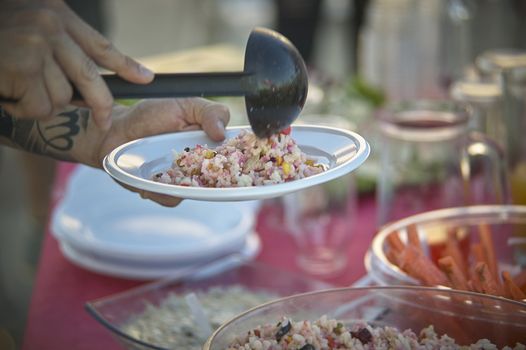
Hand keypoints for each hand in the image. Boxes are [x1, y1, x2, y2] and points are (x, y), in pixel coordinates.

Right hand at [0, 0, 152, 128]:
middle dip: (100, 105)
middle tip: (103, 121)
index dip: (126, 65)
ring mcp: (38, 46)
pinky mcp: (24, 67)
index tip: (146, 79)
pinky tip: (6, 93)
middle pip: (92, 78)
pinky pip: (39, 106)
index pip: (100, 45)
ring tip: (15, 87)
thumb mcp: (29, 24)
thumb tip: (83, 81)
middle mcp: (52, 27)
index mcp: (57, 15)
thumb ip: (58, 45)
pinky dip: (22, 108)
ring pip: (61, 97)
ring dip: (38, 102)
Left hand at [96, 98, 229, 206]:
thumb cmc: (151, 116)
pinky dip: (163, 191)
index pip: (236, 156)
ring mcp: (183, 181)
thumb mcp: (184, 106)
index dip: (244, 160)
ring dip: (186, 183)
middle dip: (219, 178)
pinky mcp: (164, 192)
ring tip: (168, 170)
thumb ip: (209, 112)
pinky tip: (151, 180)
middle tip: (200, 164)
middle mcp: (202, 166)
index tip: (242, 159)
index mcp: (212, 144)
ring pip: (197, 192)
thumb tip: (222, 133)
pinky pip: (172, 198)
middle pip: (223, 180)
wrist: (114, 131)